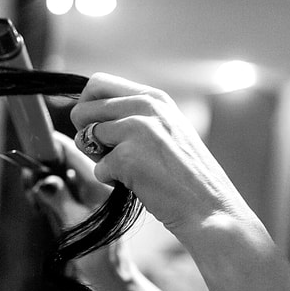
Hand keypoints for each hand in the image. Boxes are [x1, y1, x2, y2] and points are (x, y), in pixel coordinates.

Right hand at [27, 133, 134, 283]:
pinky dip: (50, 191)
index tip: (32, 144)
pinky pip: (64, 186)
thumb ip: (58, 198)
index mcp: (101, 185)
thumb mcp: (74, 225)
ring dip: (43, 181)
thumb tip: (42, 180)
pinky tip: (42, 205)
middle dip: (43, 168)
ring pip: (61, 173)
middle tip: (28, 184)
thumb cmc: (97, 255)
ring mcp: (92, 191)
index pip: (74, 154)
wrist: (112, 275)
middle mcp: (99, 183)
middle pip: (65, 161)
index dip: (52, 146)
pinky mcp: (87, 199)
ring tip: (35, 201)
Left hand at [69, 73, 255, 243]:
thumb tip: (81, 112)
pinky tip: (139, 184)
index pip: (97, 84)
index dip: (87, 107)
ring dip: (99, 159)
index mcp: (154, 97)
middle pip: (82, 110)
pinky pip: (97, 168)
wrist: (209, 206)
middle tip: (110, 153)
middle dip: (86, 135)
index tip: (97, 128)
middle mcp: (146, 106)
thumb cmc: (182, 173)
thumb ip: (132, 115)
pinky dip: (111, 181)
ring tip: (130, 169)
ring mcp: (137, 129)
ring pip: (85, 138)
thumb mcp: (164, 129)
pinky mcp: (127, 156)